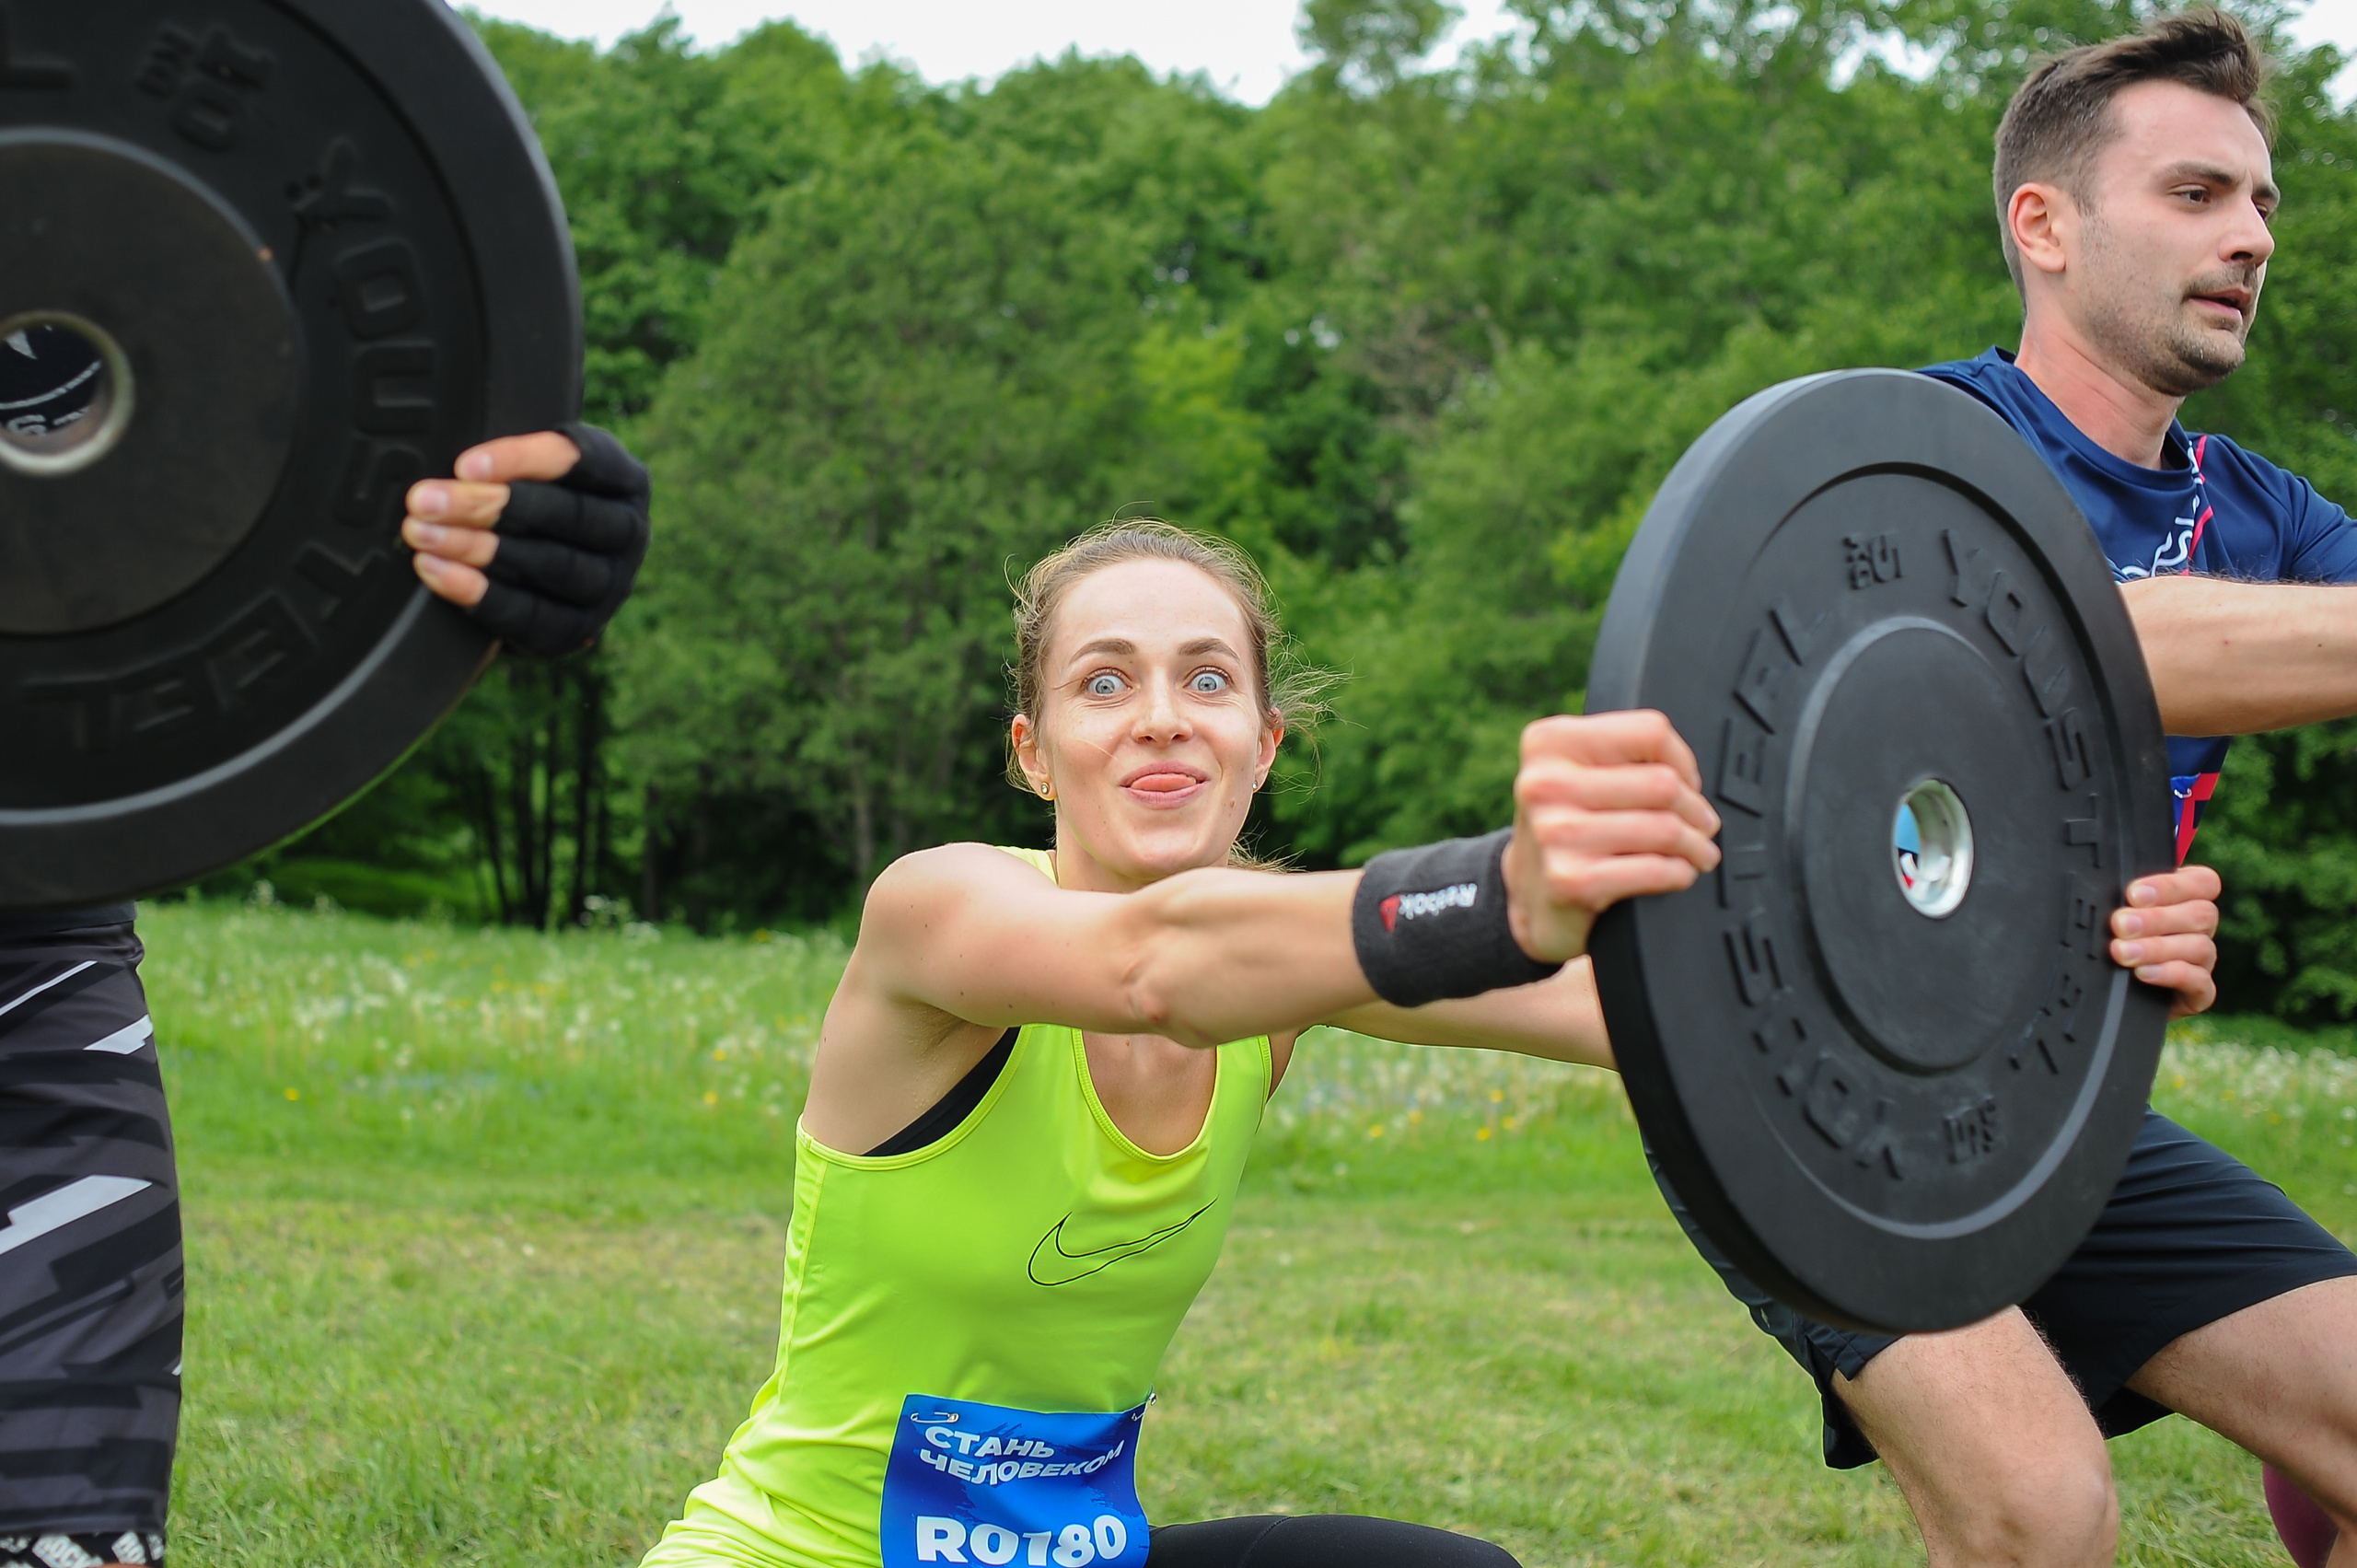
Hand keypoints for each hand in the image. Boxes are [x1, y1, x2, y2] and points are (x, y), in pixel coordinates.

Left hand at [402, 424, 652, 657]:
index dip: (523, 461)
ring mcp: (609, 585)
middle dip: (487, 507)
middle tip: (425, 500)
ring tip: (421, 533)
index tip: (465, 465)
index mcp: (624, 479)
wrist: (542, 575)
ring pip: (548, 564)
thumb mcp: (533, 469)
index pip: (581, 461)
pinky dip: (478, 592)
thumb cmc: (532, 502)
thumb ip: (512, 458)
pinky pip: (529, 613)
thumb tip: (460, 465)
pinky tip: (435, 570)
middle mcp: (628, 532)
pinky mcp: (580, 627)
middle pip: (564, 515)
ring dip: (476, 548)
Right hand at [1504, 711, 1722, 963]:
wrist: (1528, 893)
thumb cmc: (1567, 825)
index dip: (1682, 760)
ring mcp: (1555, 833)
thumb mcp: (1577, 772)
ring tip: (1700, 851)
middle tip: (1702, 824)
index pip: (1649, 731)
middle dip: (1696, 809)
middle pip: (1663, 783)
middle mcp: (1545, 784)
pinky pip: (1655, 870)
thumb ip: (1623, 755)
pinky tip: (1679, 873)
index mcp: (1550, 743)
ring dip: (1696, 845)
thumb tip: (1690, 779)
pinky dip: (1680, 874)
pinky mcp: (1570, 880)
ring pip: (1665, 828)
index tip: (1687, 782)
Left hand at [2111, 864, 2221, 1018]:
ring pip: (2199, 947)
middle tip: (2120, 924)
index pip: (2202, 882)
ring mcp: (2203, 961)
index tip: (2133, 894)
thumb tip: (2100, 884)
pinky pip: (2199, 982)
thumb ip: (2120, 896)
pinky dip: (2170, 974)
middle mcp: (2200, 927)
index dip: (2171, 886)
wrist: (2106, 990)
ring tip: (2121, 952)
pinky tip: (2143, 973)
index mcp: (2186, 898)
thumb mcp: (2115, 912)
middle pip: (2201, 914)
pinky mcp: (2200, 993)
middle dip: (2156, 918)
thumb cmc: (2110, 937)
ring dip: (2157, 948)